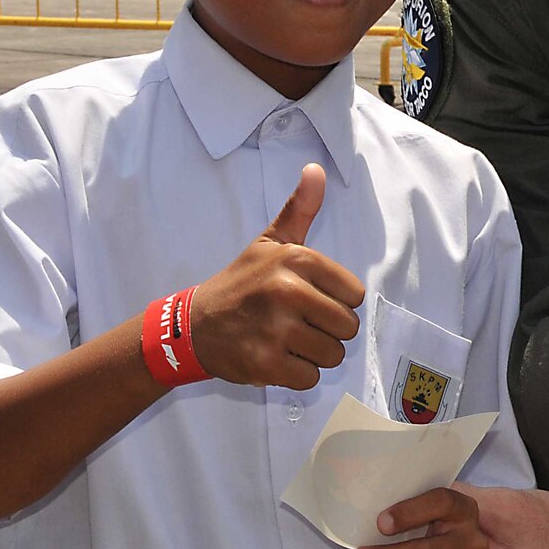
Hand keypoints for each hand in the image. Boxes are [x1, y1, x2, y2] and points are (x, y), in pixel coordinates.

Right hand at [187, 164, 364, 388]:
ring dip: (313, 355)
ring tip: (286, 341)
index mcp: (297, 260)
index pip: (355, 295)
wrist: (192, 326)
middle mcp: (289, 292)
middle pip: (348, 327)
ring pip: (333, 355)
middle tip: (298, 324)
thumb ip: (300, 209)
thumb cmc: (240, 283)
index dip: (336, 301)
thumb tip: (317, 170)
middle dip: (327, 331)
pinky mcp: (266, 364)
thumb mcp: (269, 242)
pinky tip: (276, 358)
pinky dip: (296, 375)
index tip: (310, 299)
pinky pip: (310, 378)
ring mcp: (277, 330)